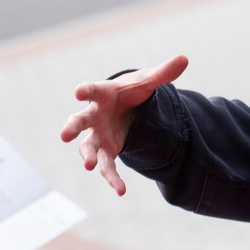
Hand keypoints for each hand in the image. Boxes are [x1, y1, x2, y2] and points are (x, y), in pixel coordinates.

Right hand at [58, 54, 188, 195]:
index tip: (78, 92)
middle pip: (78, 121)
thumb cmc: (132, 92)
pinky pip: (107, 166)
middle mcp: (93, 115)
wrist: (129, 109)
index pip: (91, 90)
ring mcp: (97, 135)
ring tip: (89, 166)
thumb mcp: (148, 82)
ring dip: (87, 156)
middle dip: (71, 128)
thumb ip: (163, 73)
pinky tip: (121, 190)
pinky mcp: (106, 151)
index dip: (84, 90)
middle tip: (64, 135)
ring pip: (87, 147)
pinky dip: (112, 178)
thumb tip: (185, 58)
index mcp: (101, 94)